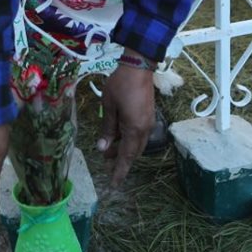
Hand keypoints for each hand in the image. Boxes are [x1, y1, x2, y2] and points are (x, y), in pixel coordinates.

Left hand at [97, 52, 155, 186]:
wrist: (139, 66)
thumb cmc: (121, 85)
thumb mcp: (109, 107)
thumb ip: (107, 129)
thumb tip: (102, 149)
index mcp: (134, 129)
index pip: (126, 157)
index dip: (119, 171)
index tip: (114, 185)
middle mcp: (145, 130)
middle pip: (133, 153)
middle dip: (120, 160)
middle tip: (104, 162)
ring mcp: (148, 123)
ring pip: (136, 144)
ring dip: (124, 149)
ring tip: (108, 148)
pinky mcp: (148, 116)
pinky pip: (138, 135)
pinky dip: (128, 140)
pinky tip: (118, 135)